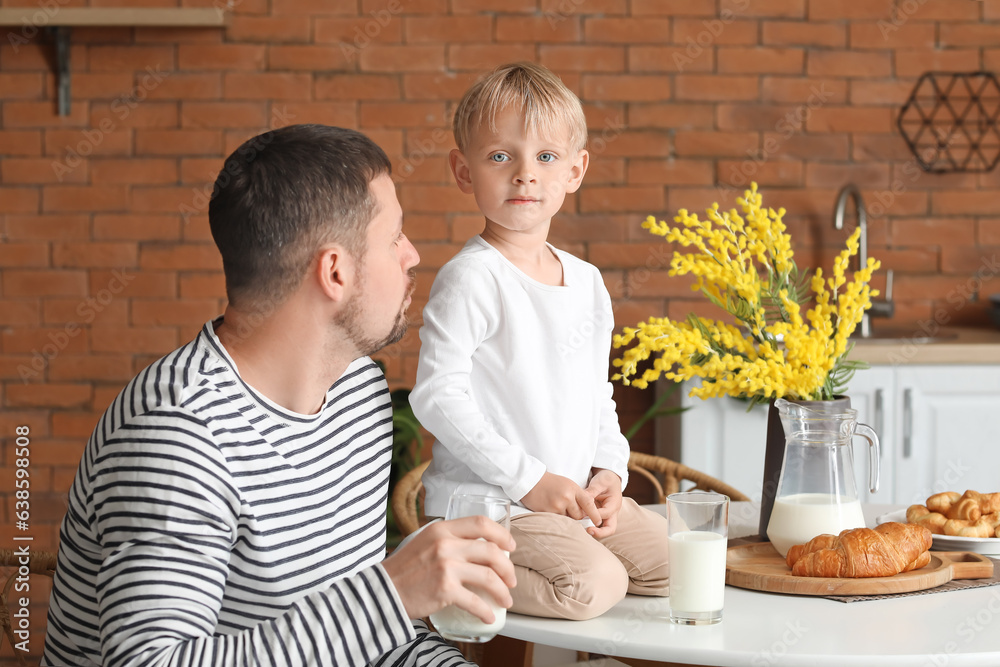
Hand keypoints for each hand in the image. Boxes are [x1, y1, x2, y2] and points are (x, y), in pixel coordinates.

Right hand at [382, 516, 515, 623]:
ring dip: (503, 591)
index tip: (510, 546)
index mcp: (442, 529)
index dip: (501, 534)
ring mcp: (446, 567)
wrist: (382, 591)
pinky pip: (475, 601)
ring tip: (506, 599)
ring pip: (489, 576)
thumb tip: (476, 547)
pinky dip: (486, 611)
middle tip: (511, 579)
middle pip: (491, 551)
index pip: (480, 523)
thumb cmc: (404, 569)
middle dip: (507, 568)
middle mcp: (446, 544)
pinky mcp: (445, 590)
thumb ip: (447, 539)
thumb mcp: (424, 541)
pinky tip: (489, 616)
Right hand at [520, 471, 602, 526]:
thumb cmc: (551, 482)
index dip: (595, 514)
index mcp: (573, 489)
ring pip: (568, 519)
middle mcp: (566, 497)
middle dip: (576, 515)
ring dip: (566, 516)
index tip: (598, 521)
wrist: (531, 480)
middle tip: (569, 508)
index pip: (589, 504)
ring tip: (557, 506)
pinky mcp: (548, 512)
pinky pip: (558, 520)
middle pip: (579, 515)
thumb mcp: (568, 484)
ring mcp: (557, 505)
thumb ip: (578, 496)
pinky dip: (557, 518)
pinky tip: (551, 508)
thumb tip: (587, 512)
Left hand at [585, 469, 622, 538]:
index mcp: (614, 504)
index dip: (595, 515)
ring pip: (604, 529)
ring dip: (595, 532)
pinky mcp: (601, 516)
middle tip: (588, 531)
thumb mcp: (600, 482)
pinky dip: (591, 526)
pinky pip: (597, 525)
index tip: (583, 514)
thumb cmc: (606, 479)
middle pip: (610, 529)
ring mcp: (607, 516)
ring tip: (582, 530)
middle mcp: (612, 512)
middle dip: (600, 533)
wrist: (610, 478)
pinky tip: (579, 524)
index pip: (605, 513)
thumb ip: (592, 491)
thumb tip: (582, 499)